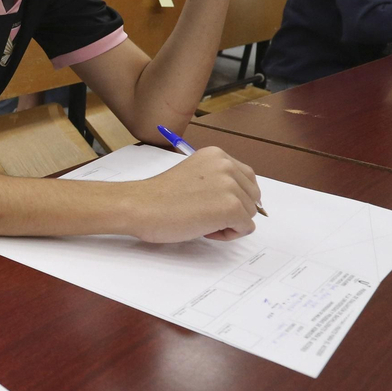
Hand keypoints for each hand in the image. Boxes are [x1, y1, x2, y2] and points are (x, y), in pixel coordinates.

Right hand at [128, 146, 259, 241]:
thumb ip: (217, 180)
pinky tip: (204, 228)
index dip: (232, 196)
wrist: (139, 206)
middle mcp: (227, 165)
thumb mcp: (194, 175)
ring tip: (200, 220)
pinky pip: (246, 228)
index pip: (247, 179)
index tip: (208, 203)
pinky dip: (228, 235)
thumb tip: (239, 200)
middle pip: (252, 197)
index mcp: (217, 155)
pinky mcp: (231, 208)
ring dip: (228, 223)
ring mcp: (231, 186)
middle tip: (202, 213)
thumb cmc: (158, 197)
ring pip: (249, 214)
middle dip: (233, 210)